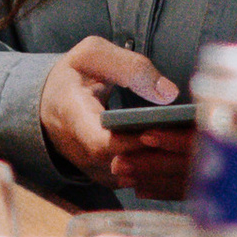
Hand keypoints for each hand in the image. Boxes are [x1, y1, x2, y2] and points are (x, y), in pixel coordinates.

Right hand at [39, 37, 187, 195]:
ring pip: (130, 178)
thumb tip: (169, 93)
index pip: (99, 141)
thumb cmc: (75, 75)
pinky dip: (156, 170)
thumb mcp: (94, 55)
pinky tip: (176, 154)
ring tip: (186, 148)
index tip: (155, 130)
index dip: (128, 142)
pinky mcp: (103, 175)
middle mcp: (78, 150)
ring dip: (159, 166)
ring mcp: (90, 167)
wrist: (50, 101)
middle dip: (155, 155)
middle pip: (120, 165)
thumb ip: (130, 67)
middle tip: (186, 139)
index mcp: (71, 114)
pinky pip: (132, 181)